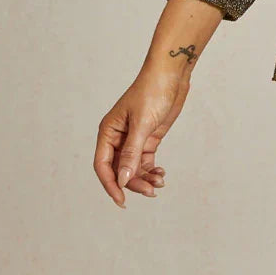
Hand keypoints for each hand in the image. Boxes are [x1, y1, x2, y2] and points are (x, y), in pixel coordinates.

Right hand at [94, 66, 189, 207]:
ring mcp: (133, 138)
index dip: (110, 185)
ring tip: (159, 183)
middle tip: (151, 191)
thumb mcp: (142, 124)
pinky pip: (145, 160)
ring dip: (144, 178)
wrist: (172, 74)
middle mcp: (118, 137)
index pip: (103, 165)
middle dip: (133, 182)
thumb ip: (131, 153)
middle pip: (120, 170)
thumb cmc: (152, 91)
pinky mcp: (148, 137)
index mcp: (108, 132)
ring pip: (133, 167)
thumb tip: (122, 179)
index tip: (122, 200)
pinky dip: (151, 169)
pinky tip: (161, 174)